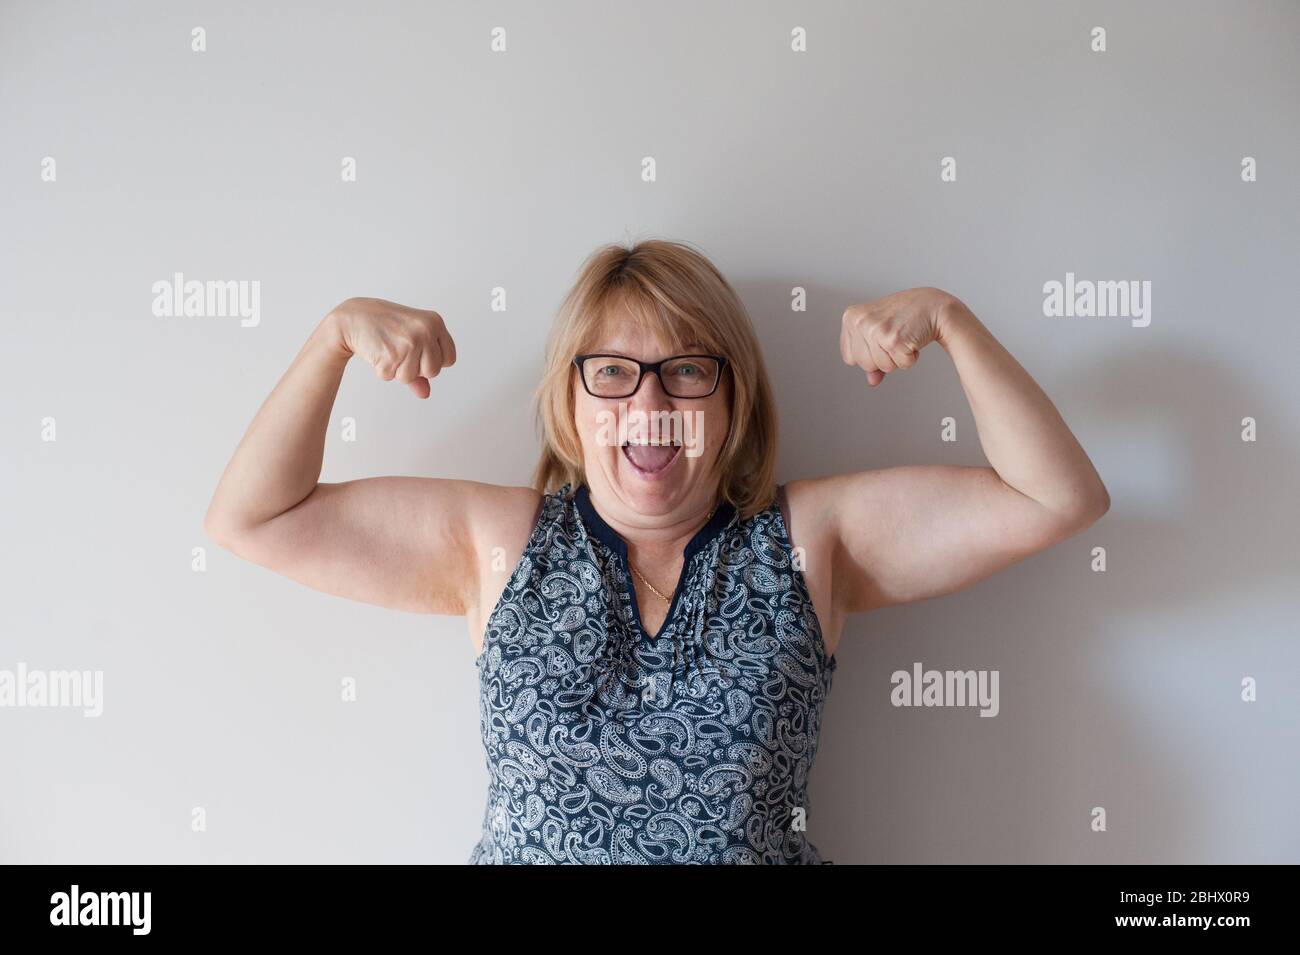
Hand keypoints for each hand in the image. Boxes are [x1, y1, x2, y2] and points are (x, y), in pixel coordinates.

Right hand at [328, 297, 456, 398]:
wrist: (352, 317)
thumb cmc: (383, 326)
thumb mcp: (409, 338)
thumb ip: (422, 364)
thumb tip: (426, 393)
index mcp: (435, 322)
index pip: (449, 359)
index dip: (433, 362)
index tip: (419, 353)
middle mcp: (425, 331)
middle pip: (433, 371)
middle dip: (416, 368)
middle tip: (400, 350)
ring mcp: (410, 343)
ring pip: (412, 377)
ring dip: (397, 371)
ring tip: (388, 350)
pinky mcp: (392, 355)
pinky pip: (392, 377)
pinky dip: (383, 370)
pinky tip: (378, 353)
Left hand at [840, 287, 959, 386]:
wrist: (933, 305)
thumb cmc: (905, 316)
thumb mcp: (880, 332)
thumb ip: (871, 356)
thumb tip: (871, 381)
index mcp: (851, 317)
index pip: (850, 358)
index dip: (868, 354)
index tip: (880, 339)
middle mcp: (860, 322)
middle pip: (865, 365)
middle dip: (883, 358)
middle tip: (894, 337)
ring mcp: (876, 330)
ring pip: (883, 367)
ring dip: (897, 358)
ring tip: (902, 337)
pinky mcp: (894, 340)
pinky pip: (901, 365)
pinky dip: (910, 357)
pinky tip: (912, 339)